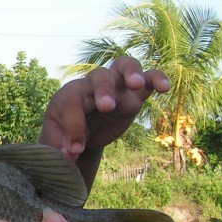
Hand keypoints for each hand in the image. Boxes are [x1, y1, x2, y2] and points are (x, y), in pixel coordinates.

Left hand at [39, 56, 169, 160]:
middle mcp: (92, 85)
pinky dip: (157, 79)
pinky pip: (148, 79)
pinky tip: (164, 87)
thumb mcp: (57, 139)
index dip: (74, 127)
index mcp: (69, 95)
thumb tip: (69, 155)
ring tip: (136, 84)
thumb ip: (60, 145)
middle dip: (103, 91)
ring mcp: (115, 86)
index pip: (72, 104)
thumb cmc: (64, 132)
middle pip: (98, 76)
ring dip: (130, 72)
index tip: (75, 150)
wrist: (81, 131)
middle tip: (106, 108)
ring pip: (123, 66)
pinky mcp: (134, 94)